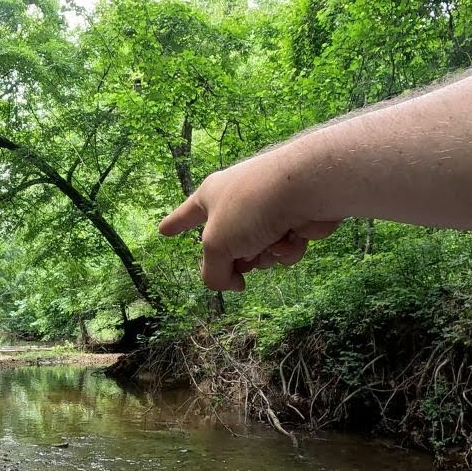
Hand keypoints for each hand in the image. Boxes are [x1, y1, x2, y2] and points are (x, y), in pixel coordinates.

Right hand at [158, 143, 340, 290]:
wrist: (308, 186)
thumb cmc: (251, 207)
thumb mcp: (216, 245)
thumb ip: (213, 273)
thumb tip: (233, 284)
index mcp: (211, 197)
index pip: (186, 215)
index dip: (175, 224)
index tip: (163, 230)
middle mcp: (238, 201)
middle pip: (229, 246)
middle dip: (238, 257)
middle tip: (244, 251)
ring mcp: (268, 210)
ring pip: (260, 252)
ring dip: (266, 255)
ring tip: (273, 239)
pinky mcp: (295, 218)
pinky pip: (285, 248)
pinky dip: (289, 248)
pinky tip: (295, 236)